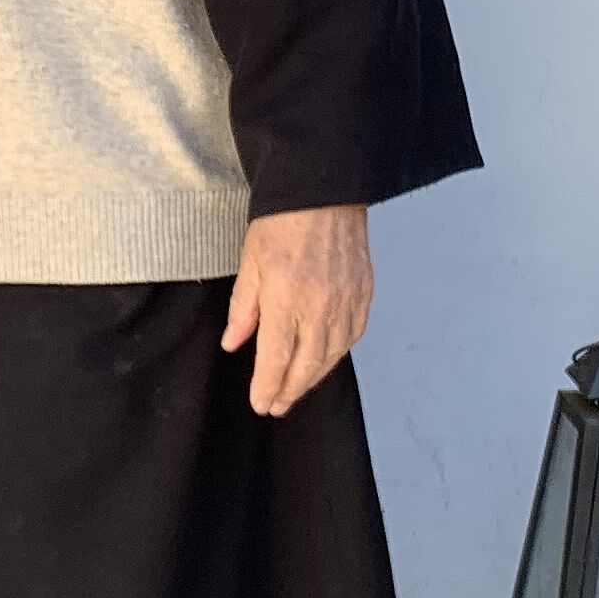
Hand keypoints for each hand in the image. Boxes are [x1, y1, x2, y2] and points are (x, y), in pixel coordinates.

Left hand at [221, 204, 372, 417]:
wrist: (322, 191)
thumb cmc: (283, 221)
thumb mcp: (250, 262)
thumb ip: (243, 308)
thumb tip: (234, 343)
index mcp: (286, 297)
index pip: (276, 357)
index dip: (268, 386)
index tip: (261, 403)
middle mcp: (320, 305)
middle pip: (306, 365)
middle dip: (289, 390)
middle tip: (276, 405)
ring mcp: (347, 301)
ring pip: (332, 356)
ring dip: (313, 378)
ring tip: (295, 389)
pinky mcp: (364, 294)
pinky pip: (352, 337)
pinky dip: (337, 354)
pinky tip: (324, 361)